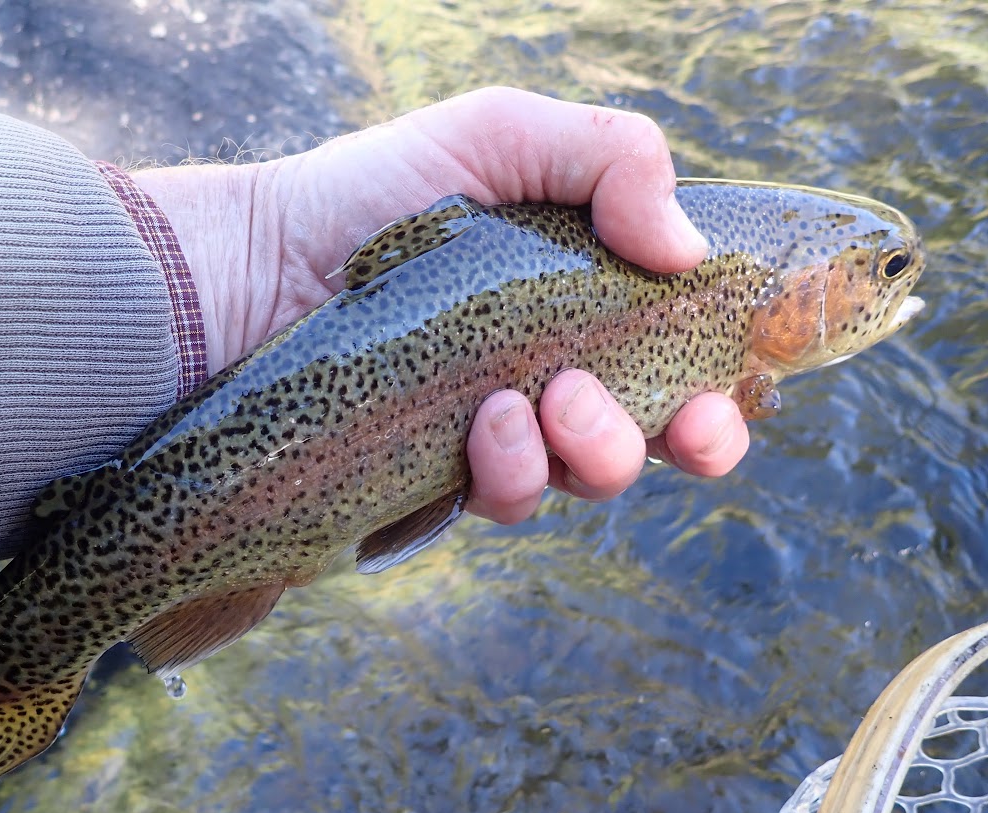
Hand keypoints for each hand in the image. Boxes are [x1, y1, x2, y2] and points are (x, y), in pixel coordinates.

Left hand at [133, 87, 748, 523]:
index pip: (687, 356)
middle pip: (659, 438)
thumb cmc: (371, 194)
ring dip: (595, 451)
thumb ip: (611, 158)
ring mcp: (499, 435)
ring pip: (588, 478)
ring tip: (538, 400)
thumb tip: (689, 253)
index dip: (729, 385)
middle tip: (658, 412)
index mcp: (584, 300)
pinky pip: (507, 501)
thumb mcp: (497, 136)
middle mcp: (553, 373)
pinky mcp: (442, 483)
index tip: (736, 388)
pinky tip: (484, 425)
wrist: (252, 267)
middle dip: (687, 439)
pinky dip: (513, 469)